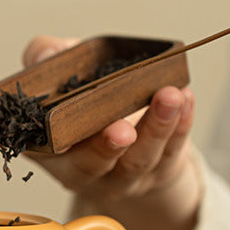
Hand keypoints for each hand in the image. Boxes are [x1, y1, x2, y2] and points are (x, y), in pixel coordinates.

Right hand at [22, 35, 201, 229]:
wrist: (121, 131)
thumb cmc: (84, 100)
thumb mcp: (59, 74)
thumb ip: (45, 56)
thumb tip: (48, 52)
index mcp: (48, 148)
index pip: (44, 148)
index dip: (54, 139)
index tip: (65, 124)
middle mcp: (80, 170)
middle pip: (93, 164)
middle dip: (107, 146)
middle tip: (122, 131)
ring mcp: (121, 177)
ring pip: (139, 159)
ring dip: (156, 128)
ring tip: (169, 97)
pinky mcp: (158, 171)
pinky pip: (172, 150)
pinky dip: (181, 124)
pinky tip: (185, 98)